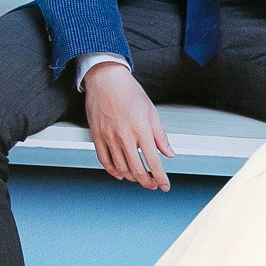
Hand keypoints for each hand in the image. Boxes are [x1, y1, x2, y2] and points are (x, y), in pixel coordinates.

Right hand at [83, 63, 171, 190]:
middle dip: (147, 182)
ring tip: (140, 179)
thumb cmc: (129, 92)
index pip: (153, 162)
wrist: (106, 79)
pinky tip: (119, 174)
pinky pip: (103, 159)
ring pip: (120, 167)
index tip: (165, 186)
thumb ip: (160, 136)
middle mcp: (124, 136)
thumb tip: (169, 153)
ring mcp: (109, 137)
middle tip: (153, 185)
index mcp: (141, 130)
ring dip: (131, 178)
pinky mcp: (96, 136)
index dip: (160, 177)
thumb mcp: (152, 112)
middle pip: (136, 169)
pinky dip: (112, 170)